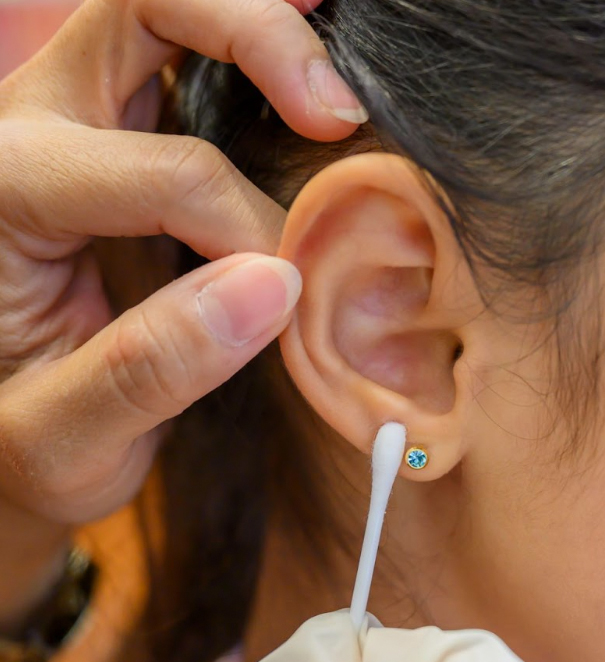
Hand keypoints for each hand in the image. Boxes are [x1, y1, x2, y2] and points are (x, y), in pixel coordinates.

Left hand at [0, 0, 366, 526]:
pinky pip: (174, 46)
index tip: (301, 302)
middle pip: (144, 13)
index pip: (169, 174)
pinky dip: (245, 41)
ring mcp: (60, 113)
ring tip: (332, 87)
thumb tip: (279, 282)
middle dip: (258, 40)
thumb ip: (153, 367)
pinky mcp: (103, 124)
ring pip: (160, 11)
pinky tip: (302, 68)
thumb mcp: (63, 440)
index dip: (258, 233)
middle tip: (337, 118)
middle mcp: (23, 128)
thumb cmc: (16, 441)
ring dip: (256, 28)